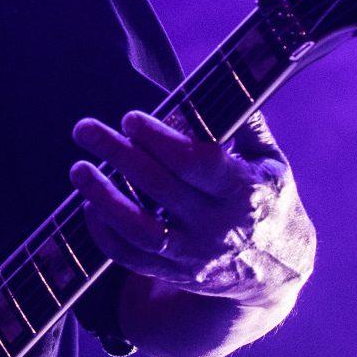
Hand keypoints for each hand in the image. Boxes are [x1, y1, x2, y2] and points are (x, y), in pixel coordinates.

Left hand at [70, 110, 295, 307]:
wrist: (277, 270)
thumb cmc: (269, 199)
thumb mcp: (272, 161)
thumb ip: (246, 124)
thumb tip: (220, 82)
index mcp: (244, 191)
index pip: (194, 163)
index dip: (158, 140)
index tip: (130, 119)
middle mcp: (219, 227)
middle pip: (159, 189)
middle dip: (119, 155)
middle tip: (85, 130)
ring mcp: (196, 255)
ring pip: (140, 230)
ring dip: (104, 198)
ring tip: (79, 170)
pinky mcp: (177, 273)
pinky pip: (131, 258)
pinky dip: (104, 233)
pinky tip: (89, 205)